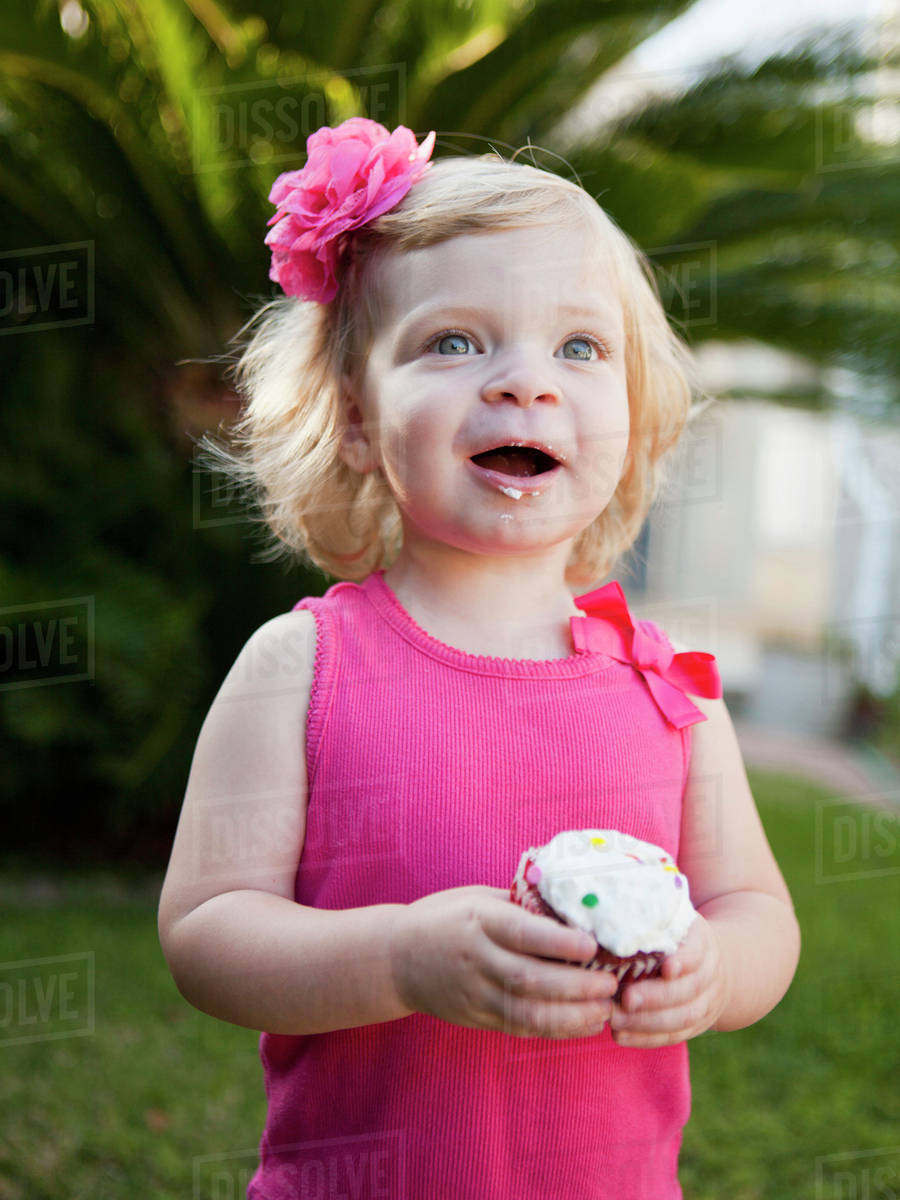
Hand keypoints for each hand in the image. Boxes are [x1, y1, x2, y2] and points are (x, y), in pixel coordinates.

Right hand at [389, 886, 618, 1038]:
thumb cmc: (445, 917)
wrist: (397, 959)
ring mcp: (475, 993)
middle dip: (577, 985)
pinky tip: (585, 1024)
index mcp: (478, 921)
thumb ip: (520, 907)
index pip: (522, 933)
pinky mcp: (477, 1017)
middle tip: (611, 983)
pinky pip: (521, 1028)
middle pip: (531, 979)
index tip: (593, 945)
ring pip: (529, 1012)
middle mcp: (477, 959)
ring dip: (573, 1015)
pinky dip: (557, 1029)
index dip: (560, 941)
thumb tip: (574, 911)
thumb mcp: (478, 898)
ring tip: (606, 1009)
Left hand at [609, 915, 729, 1048]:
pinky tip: (620, 1036)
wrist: (711, 965)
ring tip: (616, 1020)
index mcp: (702, 942)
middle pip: (688, 989)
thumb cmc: (676, 937)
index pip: (697, 952)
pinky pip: (674, 1036)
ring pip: (683, 1017)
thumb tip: (604, 916)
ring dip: (647, 1022)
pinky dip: (646, 1038)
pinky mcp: (696, 1025)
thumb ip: (647, 921)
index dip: (684, 961)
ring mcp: (706, 1002)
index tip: (665, 967)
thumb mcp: (671, 921)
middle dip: (656, 997)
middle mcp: (709, 973)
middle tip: (625, 998)